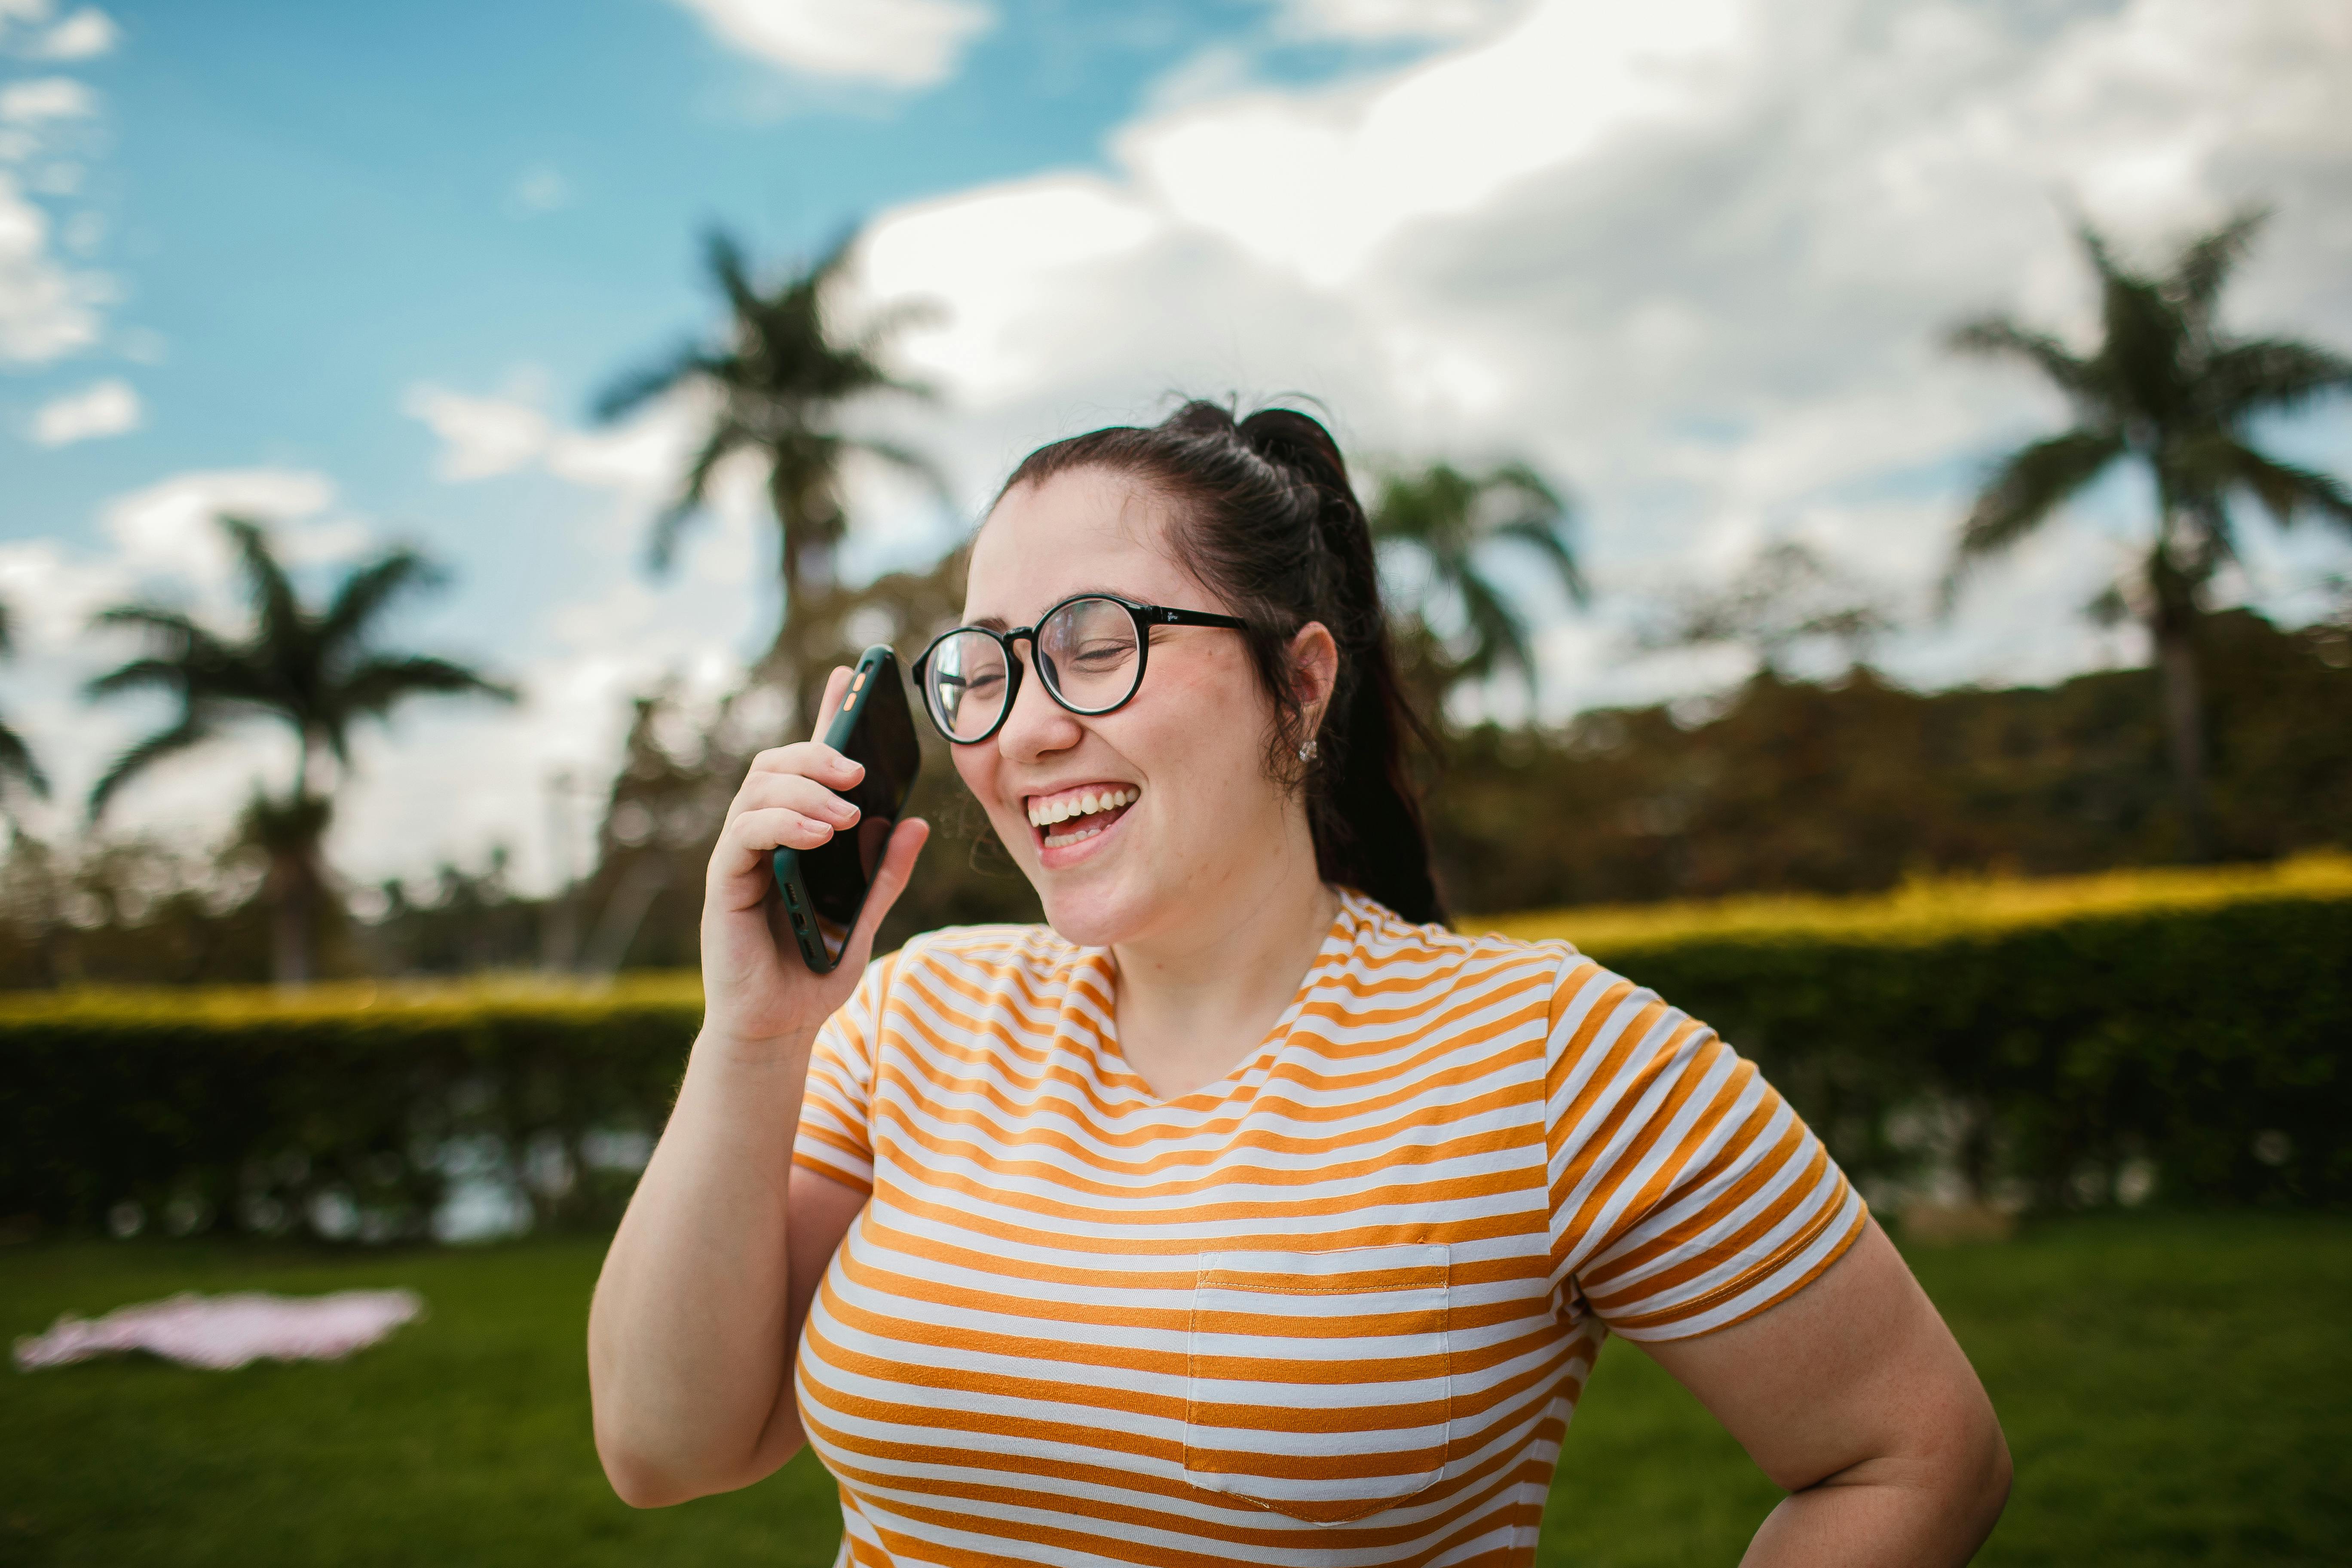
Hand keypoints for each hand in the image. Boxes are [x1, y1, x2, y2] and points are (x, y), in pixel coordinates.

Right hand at [699, 664, 928, 1058]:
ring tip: (845, 812)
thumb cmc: (814, 970)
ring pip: (759, 789)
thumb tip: (916, 822)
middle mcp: (766, 836)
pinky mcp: (723, 882)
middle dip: (818, 752)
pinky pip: (744, 833)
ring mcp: (740, 856)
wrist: (778, 1028)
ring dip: (805, 790)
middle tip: (859, 770)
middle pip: (778, 764)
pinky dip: (782, 823)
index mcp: (800, 834)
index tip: (850, 676)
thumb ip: (885, 873)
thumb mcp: (866, 918)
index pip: (811, 765)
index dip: (828, 717)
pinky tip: (818, 833)